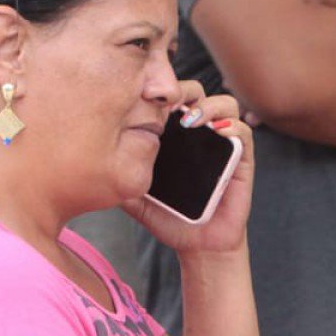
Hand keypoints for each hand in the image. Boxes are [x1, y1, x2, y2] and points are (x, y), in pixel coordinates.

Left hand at [121, 88, 254, 255]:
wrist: (199, 245)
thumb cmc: (170, 218)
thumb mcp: (137, 196)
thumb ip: (120, 177)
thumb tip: (92, 164)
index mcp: (176, 135)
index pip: (171, 98)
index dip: (161, 90)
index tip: (146, 97)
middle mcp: (200, 133)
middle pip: (197, 92)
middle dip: (184, 90)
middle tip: (169, 103)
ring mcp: (223, 143)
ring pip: (225, 104)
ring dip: (209, 105)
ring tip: (191, 119)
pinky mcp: (242, 158)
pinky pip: (242, 132)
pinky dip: (232, 126)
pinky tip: (217, 133)